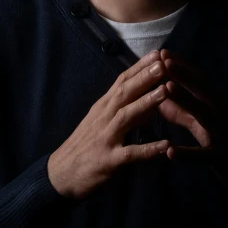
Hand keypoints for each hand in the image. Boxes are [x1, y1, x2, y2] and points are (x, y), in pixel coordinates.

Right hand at [47, 50, 169, 198]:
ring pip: (127, 116)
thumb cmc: (84, 145)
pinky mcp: (108, 160)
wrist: (60, 174)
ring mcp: (106, 138)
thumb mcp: (100, 120)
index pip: (122, 81)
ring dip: (146, 102)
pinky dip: (148, 149)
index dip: (139, 66)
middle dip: (145, 77)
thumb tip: (145, 95)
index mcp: (103, 107)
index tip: (157, 53)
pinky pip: (130, 154)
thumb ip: (120, 107)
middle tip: (164, 62)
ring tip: (166, 91)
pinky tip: (165, 145)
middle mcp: (104, 117)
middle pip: (125, 92)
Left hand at [157, 49, 227, 191]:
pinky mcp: (223, 159)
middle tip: (164, 59)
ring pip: (205, 115)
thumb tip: (159, 99)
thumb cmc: (226, 144)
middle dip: (184, 74)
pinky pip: (204, 156)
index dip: (182, 66)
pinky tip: (170, 151)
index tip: (163, 51)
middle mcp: (222, 115)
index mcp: (218, 106)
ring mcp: (224, 135)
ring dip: (186, 100)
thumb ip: (183, 113)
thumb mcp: (204, 126)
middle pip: (203, 91)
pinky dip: (188, 154)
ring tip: (166, 88)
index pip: (200, 81)